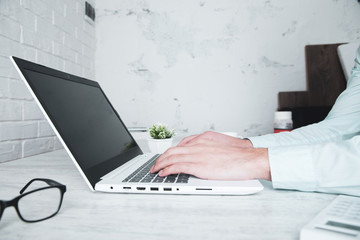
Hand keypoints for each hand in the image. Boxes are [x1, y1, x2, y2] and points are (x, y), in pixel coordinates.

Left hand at [150, 131, 270, 180]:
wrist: (248, 159)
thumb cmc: (237, 156)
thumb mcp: (219, 148)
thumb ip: (207, 150)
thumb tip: (201, 158)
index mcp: (202, 141)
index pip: (179, 146)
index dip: (168, 153)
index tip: (164, 158)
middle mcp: (197, 146)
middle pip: (171, 151)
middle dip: (160, 159)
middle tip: (155, 166)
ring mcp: (197, 155)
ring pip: (171, 157)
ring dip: (160, 164)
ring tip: (155, 171)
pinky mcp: (199, 166)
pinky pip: (177, 166)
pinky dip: (167, 170)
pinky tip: (163, 173)